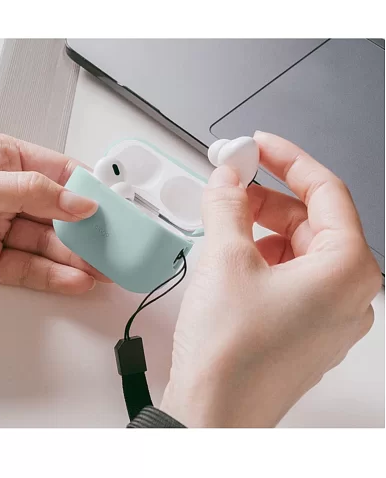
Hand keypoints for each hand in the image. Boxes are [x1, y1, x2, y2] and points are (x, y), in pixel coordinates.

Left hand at [0, 132, 109, 293]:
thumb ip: (29, 193)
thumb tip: (79, 202)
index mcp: (0, 159)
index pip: (58, 173)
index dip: (88, 192)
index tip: (114, 210)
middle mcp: (1, 194)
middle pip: (57, 213)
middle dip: (87, 231)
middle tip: (116, 247)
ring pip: (46, 245)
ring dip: (76, 258)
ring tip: (104, 270)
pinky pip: (26, 269)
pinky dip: (52, 276)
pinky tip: (75, 280)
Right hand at [161, 131, 381, 426]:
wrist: (212, 414)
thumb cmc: (230, 354)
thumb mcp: (224, 258)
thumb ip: (228, 204)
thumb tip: (227, 179)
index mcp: (347, 270)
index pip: (325, 190)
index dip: (288, 158)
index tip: (260, 145)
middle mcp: (348, 294)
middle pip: (311, 219)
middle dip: (268, 196)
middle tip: (232, 182)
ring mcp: (327, 315)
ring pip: (297, 248)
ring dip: (260, 227)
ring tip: (224, 223)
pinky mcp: (302, 328)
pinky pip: (288, 275)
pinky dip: (260, 256)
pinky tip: (232, 258)